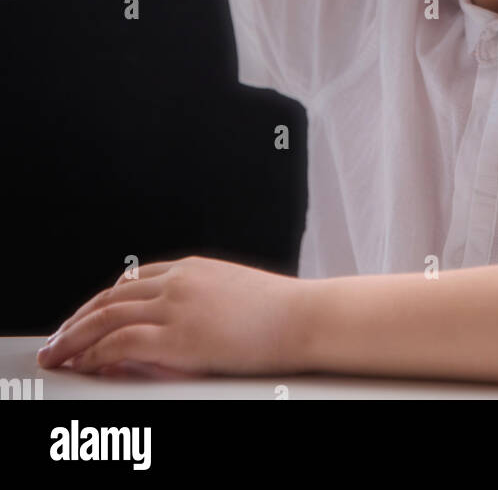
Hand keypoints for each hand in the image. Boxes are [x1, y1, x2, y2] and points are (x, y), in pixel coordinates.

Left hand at [36, 255, 315, 376]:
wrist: (305, 317)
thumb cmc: (282, 312)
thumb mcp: (235, 297)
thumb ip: (201, 305)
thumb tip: (179, 327)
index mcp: (194, 268)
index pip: (133, 280)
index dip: (103, 301)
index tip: (87, 317)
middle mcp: (180, 281)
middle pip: (112, 296)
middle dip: (77, 319)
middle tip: (57, 339)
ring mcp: (177, 306)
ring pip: (107, 316)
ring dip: (75, 337)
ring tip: (57, 354)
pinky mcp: (178, 335)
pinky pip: (122, 341)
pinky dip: (96, 352)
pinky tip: (85, 364)